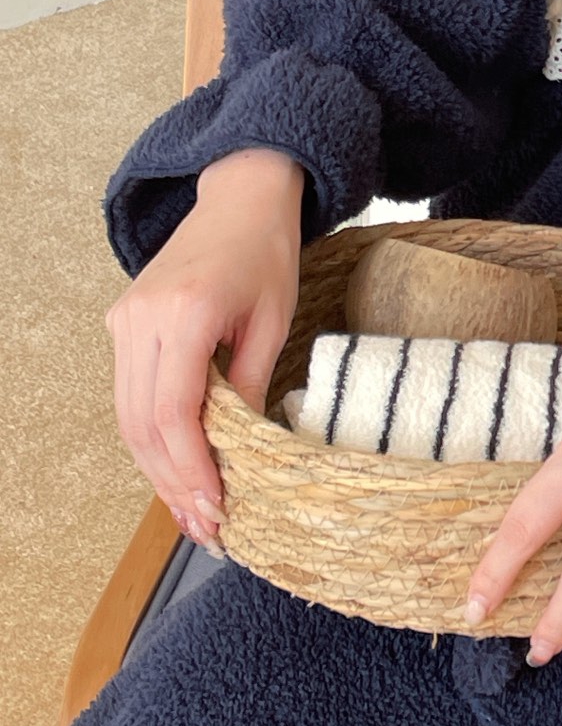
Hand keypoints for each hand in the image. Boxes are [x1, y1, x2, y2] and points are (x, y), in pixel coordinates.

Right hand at [104, 147, 304, 550]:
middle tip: (207, 527)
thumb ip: (248, 381)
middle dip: (173, 483)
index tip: (216, 507)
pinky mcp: (124, 324)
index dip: (191, 468)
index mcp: (183, 313)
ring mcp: (124, 321)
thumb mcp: (274, 319)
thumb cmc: (266, 252)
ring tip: (193, 512)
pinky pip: (131, 395)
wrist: (239, 198)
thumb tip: (237, 447)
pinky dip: (152, 438)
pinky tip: (178, 469)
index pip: (173, 412)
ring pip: (128, 417)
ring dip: (158, 470)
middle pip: (142, 425)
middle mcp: (141, 319)